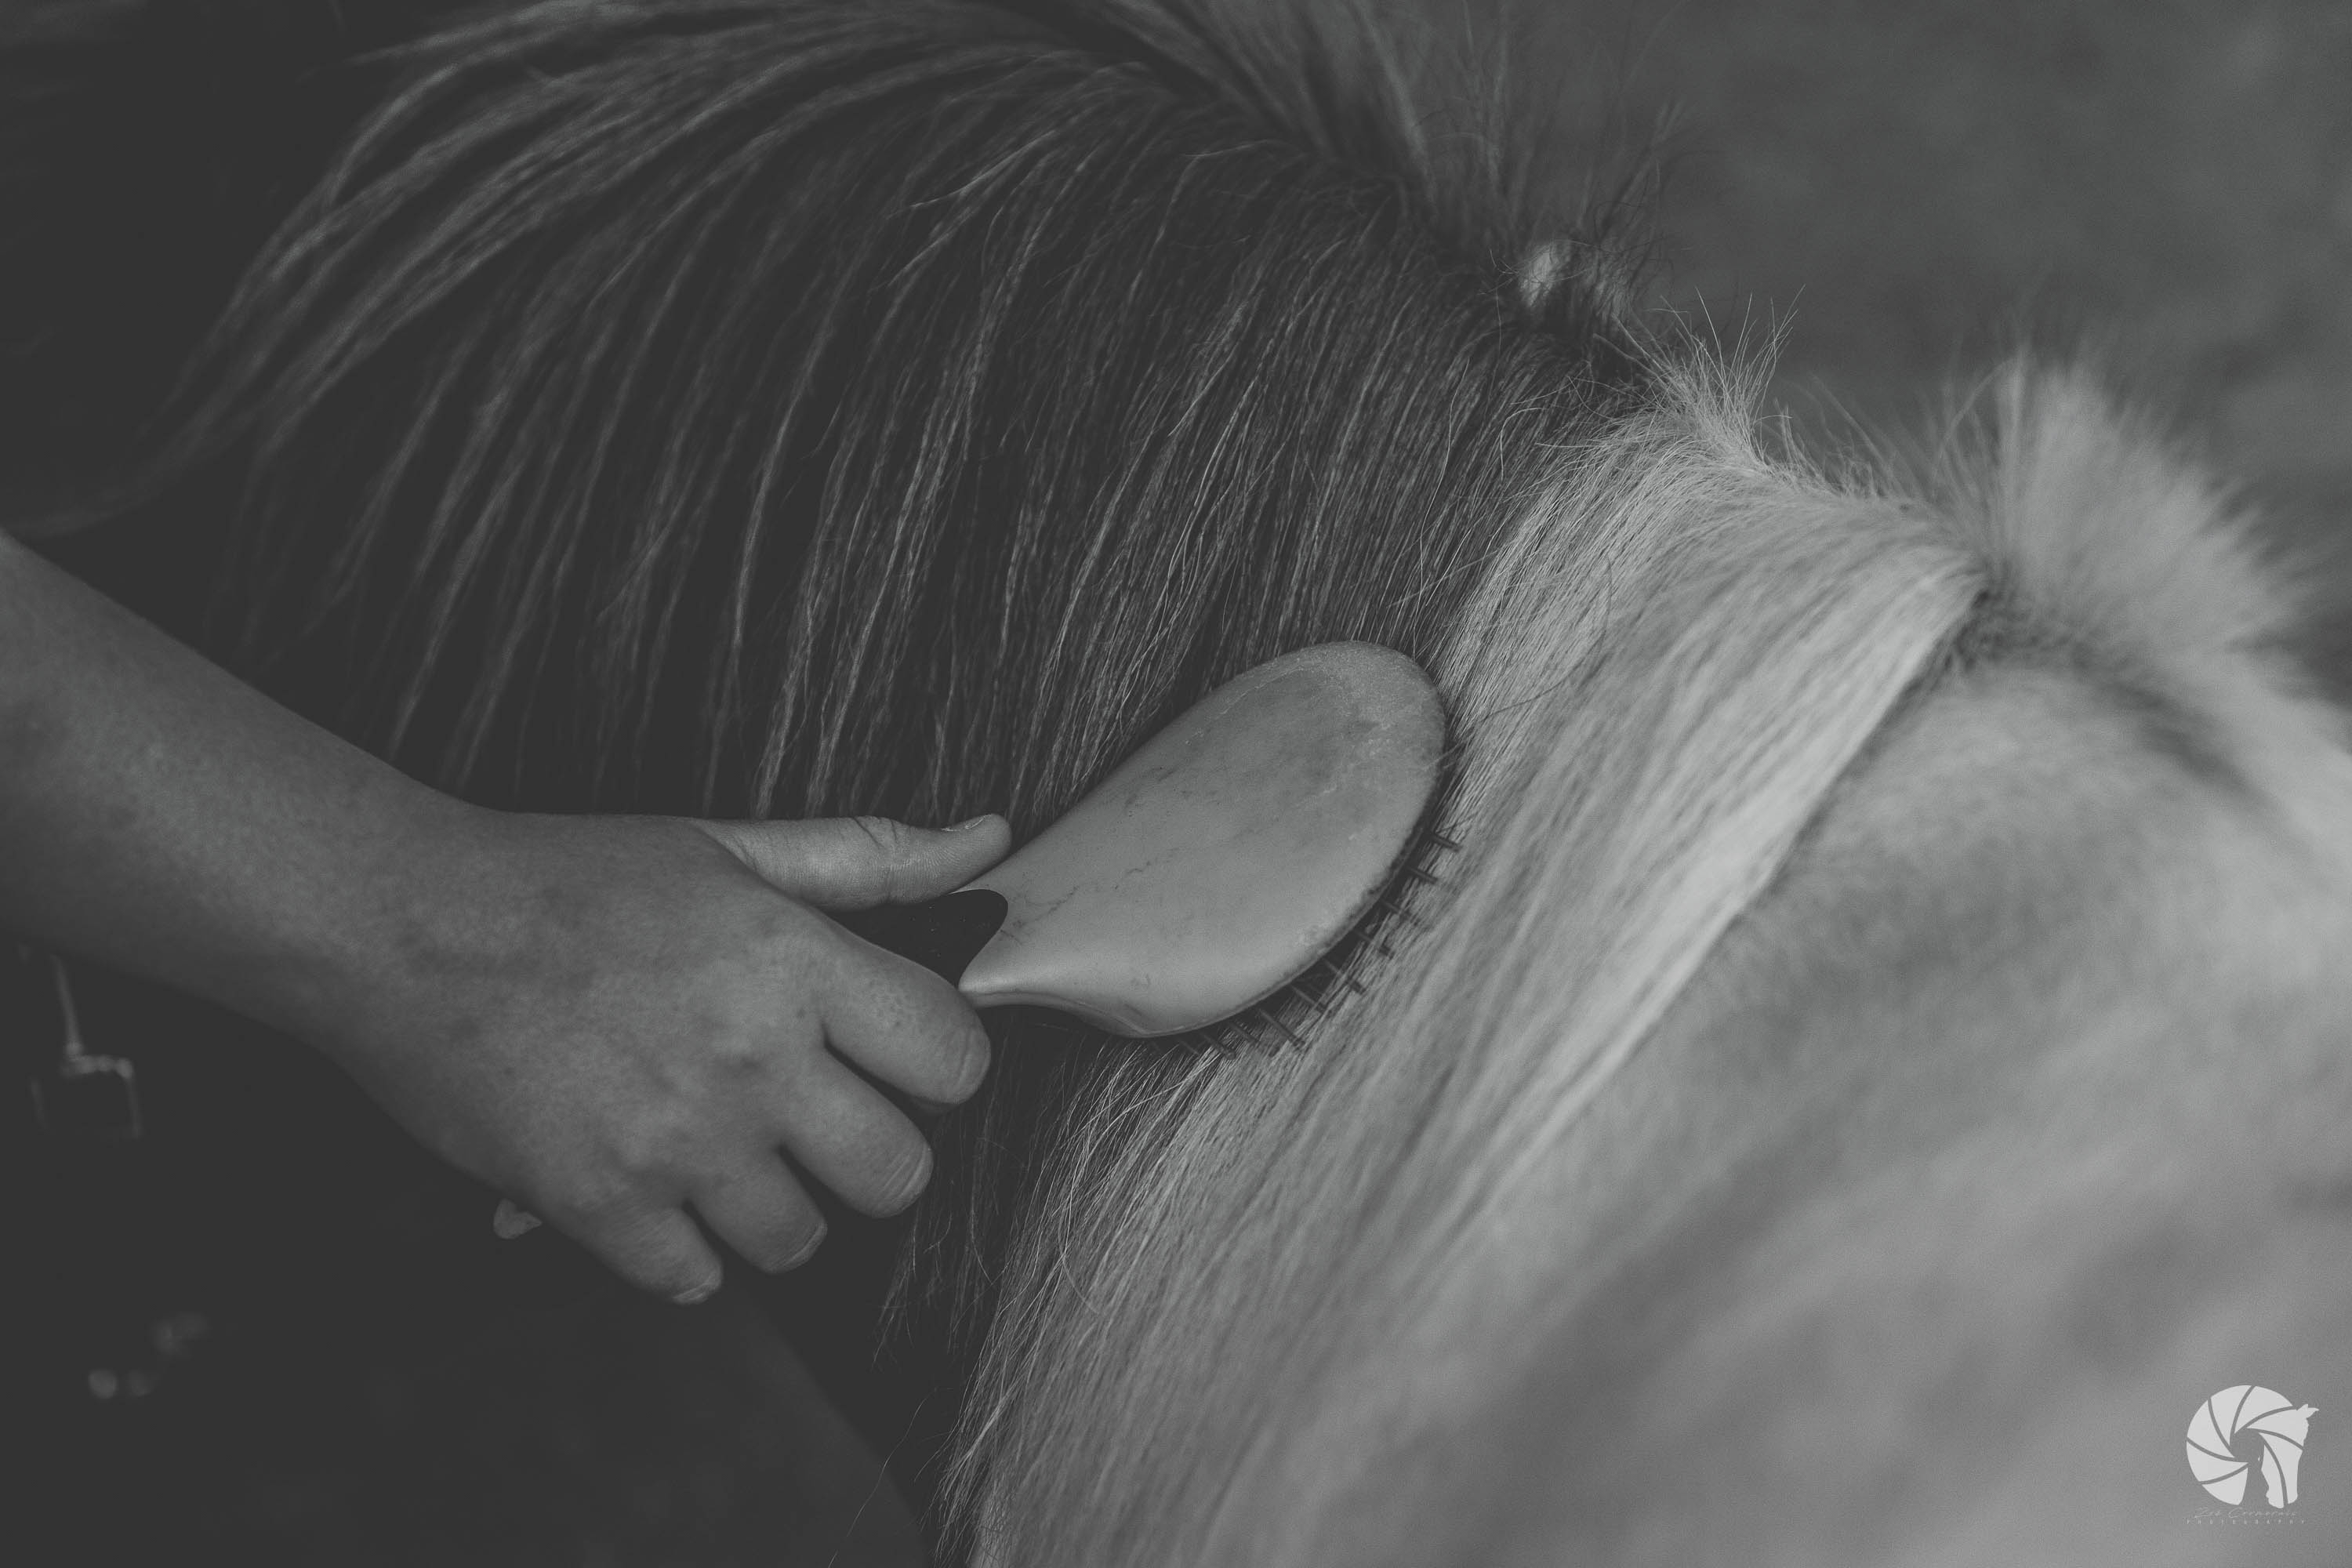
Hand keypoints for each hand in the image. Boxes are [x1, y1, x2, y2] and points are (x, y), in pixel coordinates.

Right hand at [316, 808, 1010, 1301]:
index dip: (938, 1065)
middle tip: (815, 1121)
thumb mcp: (726, 847)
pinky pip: (695, 1282)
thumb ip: (867, 859)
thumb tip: (989, 841)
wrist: (403, 926)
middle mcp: (750, 1060)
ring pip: (800, 1240)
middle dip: (870, 1155)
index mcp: (793, 964)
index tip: (895, 1059)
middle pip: (898, 1174)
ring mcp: (675, 1142)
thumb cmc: (568, 880)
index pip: (954, 1059)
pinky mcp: (597, 1206)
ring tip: (720, 1150)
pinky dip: (680, 1251)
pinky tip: (655, 1188)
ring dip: (773, 1207)